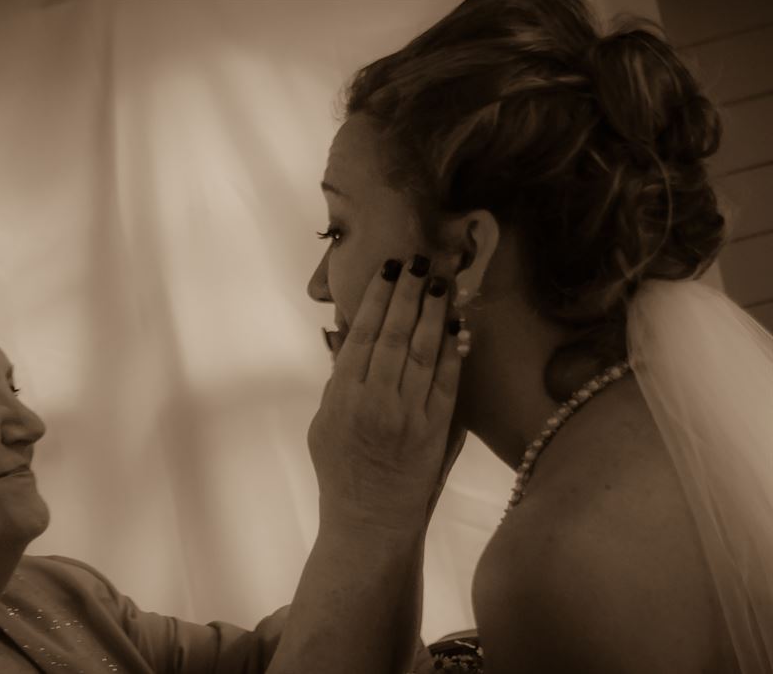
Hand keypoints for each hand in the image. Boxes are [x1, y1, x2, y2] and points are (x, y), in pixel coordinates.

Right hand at [308, 258, 462, 533]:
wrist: (369, 520)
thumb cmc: (340, 471)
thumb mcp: (323, 423)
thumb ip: (336, 380)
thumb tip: (343, 335)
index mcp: (343, 395)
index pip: (362, 334)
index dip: (377, 299)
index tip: (387, 271)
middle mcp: (375, 398)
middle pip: (394, 334)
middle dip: (408, 294)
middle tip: (419, 262)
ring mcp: (408, 413)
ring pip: (423, 351)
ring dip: (434, 313)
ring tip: (442, 283)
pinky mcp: (436, 429)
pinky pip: (447, 381)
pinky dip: (454, 352)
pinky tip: (459, 327)